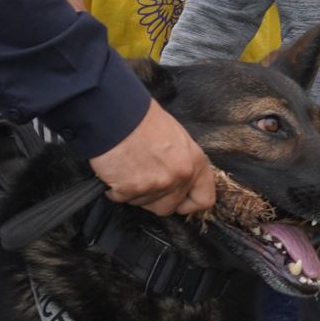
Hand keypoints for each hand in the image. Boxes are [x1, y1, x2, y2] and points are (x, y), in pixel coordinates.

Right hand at [89, 99, 216, 215]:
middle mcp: (180, 175)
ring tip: (128, 169)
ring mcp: (156, 184)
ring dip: (134, 193)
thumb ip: (182, 161)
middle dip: (154, 199)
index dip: (188, 204)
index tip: (177, 200)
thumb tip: (177, 177)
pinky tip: (115, 171)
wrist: (115, 113)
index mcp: (195, 162)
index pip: (204, 200)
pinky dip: (115, 190)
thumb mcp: (176, 137)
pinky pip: (121, 199)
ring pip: (144, 205)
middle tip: (143, 179)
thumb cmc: (142, 118)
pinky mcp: (131, 189)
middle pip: (169, 207)